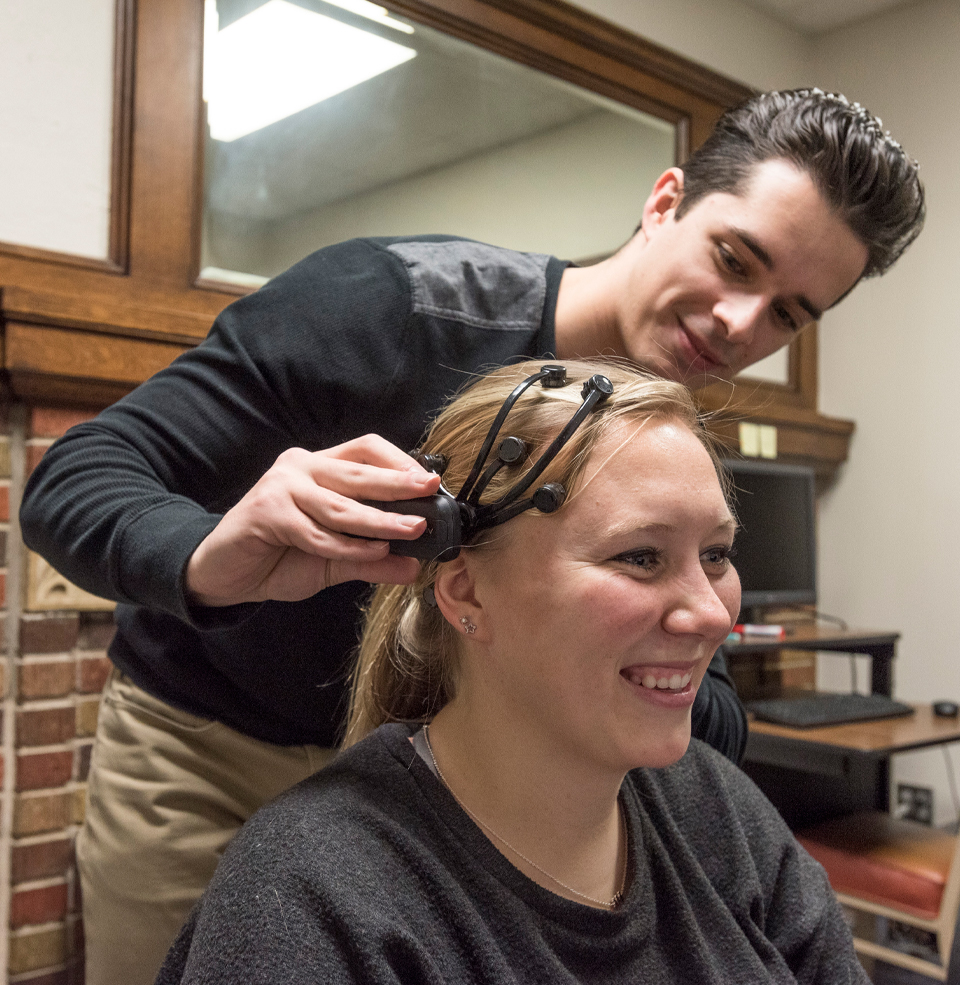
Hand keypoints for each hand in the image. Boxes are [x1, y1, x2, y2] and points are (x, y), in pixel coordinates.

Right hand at [185, 436, 440, 605]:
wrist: (225, 575)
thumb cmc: (278, 557)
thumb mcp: (334, 560)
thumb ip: (371, 560)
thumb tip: (414, 566)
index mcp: (320, 468)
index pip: (365, 449)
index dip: (399, 461)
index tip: (430, 481)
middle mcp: (301, 467)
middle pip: (359, 470)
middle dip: (399, 482)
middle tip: (430, 490)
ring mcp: (281, 486)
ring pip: (342, 504)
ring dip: (381, 520)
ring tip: (413, 529)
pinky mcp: (266, 511)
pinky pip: (317, 531)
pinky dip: (348, 546)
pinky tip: (375, 551)